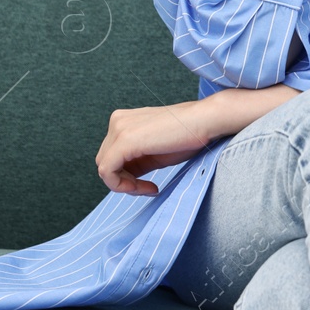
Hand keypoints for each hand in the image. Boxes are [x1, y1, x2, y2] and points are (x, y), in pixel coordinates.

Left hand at [95, 100, 213, 195]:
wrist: (205, 121)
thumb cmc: (187, 136)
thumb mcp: (154, 152)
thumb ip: (136, 161)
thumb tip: (124, 178)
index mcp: (123, 121)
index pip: (111, 156)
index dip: (126, 177)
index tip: (150, 186)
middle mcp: (117, 121)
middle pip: (105, 162)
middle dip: (125, 181)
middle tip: (149, 189)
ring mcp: (119, 128)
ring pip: (104, 168)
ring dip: (125, 185)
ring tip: (150, 188)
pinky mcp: (124, 140)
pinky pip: (107, 171)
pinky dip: (122, 185)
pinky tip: (148, 187)